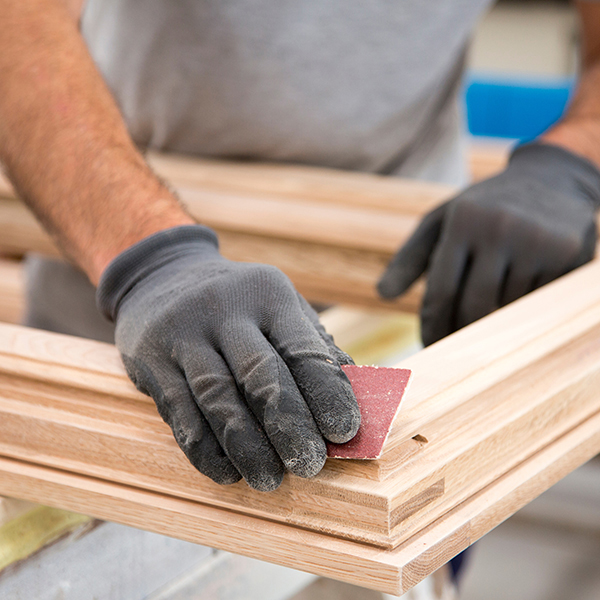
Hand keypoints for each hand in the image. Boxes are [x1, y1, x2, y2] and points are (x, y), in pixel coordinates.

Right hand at [97, 226, 359, 490]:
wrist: (163, 274)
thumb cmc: (239, 301)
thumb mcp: (278, 305)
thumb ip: (313, 346)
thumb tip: (353, 399)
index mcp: (268, 294)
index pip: (302, 347)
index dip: (326, 393)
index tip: (344, 433)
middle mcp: (224, 308)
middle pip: (260, 375)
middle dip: (288, 426)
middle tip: (310, 466)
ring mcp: (182, 332)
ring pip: (218, 398)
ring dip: (247, 447)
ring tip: (269, 480)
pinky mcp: (151, 358)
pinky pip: (180, 412)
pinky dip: (206, 449)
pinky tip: (227, 471)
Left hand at [378, 143, 599, 345]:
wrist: (551, 178)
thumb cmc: (481, 208)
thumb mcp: (441, 222)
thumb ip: (409, 258)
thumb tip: (382, 295)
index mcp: (462, 221)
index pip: (441, 291)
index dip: (433, 326)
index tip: (429, 346)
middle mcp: (500, 228)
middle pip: (474, 307)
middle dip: (460, 334)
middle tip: (452, 349)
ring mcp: (538, 241)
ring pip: (506, 309)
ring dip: (492, 322)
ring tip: (485, 317)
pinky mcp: (568, 254)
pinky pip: (537, 302)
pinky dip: (522, 308)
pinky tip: (517, 299)